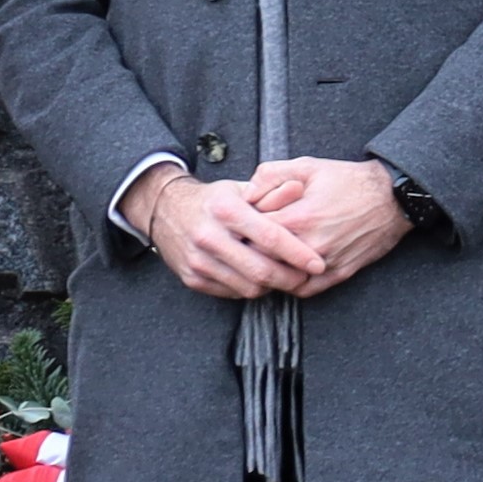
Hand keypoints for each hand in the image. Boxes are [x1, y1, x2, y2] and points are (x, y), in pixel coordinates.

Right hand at [124, 168, 327, 300]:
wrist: (164, 210)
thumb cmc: (213, 200)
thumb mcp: (241, 188)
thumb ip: (272, 192)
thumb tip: (300, 189)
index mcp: (224, 209)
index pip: (269, 237)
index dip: (298, 254)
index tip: (318, 264)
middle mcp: (208, 236)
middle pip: (261, 270)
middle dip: (290, 278)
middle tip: (306, 277)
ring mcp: (198, 260)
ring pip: (248, 287)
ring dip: (272, 287)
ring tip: (283, 276)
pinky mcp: (191, 278)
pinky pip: (231, 293)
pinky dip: (250, 289)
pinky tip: (258, 278)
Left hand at [245, 155, 412, 289]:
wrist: (392, 198)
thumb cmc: (349, 180)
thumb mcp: (307, 165)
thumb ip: (270, 175)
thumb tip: (246, 194)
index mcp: (297, 218)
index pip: (251, 233)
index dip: (241, 229)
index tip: (238, 226)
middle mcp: (310, 245)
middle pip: (262, 260)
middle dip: (250, 252)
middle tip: (243, 245)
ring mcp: (326, 263)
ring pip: (282, 279)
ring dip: (270, 271)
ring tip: (262, 260)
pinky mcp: (340, 274)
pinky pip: (306, 290)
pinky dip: (292, 284)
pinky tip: (286, 271)